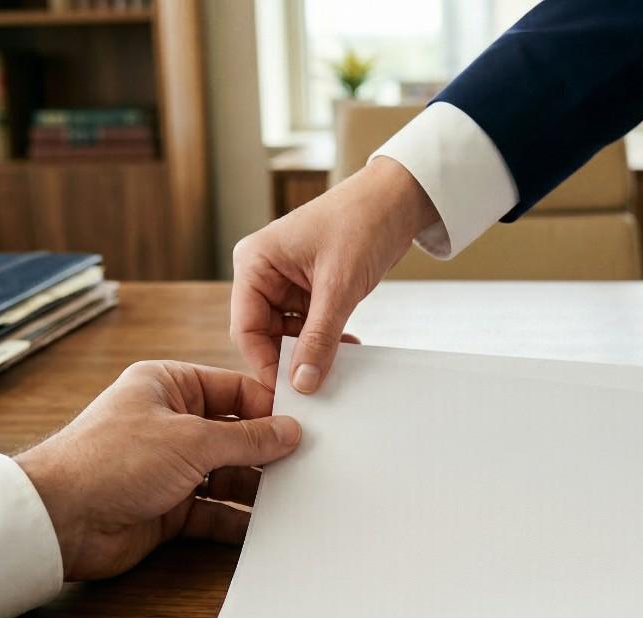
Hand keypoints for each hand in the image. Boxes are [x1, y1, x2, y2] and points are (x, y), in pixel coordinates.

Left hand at [15, 361, 300, 581]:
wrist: (60, 520)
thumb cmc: (111, 460)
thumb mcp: (191, 440)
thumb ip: (246, 438)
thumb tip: (289, 432)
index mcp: (168, 387)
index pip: (234, 391)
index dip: (270, 408)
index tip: (307, 425)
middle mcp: (169, 423)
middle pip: (234, 434)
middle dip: (268, 451)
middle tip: (310, 463)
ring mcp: (168, 467)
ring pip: (227, 475)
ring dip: (256, 488)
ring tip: (295, 496)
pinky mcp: (167, 508)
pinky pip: (214, 511)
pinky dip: (237, 519)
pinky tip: (265, 526)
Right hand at [231, 156, 437, 392]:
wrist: (397, 200)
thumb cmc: (362, 222)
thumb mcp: (338, 287)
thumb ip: (319, 337)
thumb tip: (303, 382)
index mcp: (254, 263)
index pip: (245, 328)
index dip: (264, 362)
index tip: (288, 391)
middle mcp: (264, 272)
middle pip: (264, 334)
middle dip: (290, 359)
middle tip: (316, 385)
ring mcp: (286, 281)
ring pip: (289, 334)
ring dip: (311, 352)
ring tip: (337, 366)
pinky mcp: (310, 288)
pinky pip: (309, 326)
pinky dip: (325, 340)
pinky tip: (345, 349)